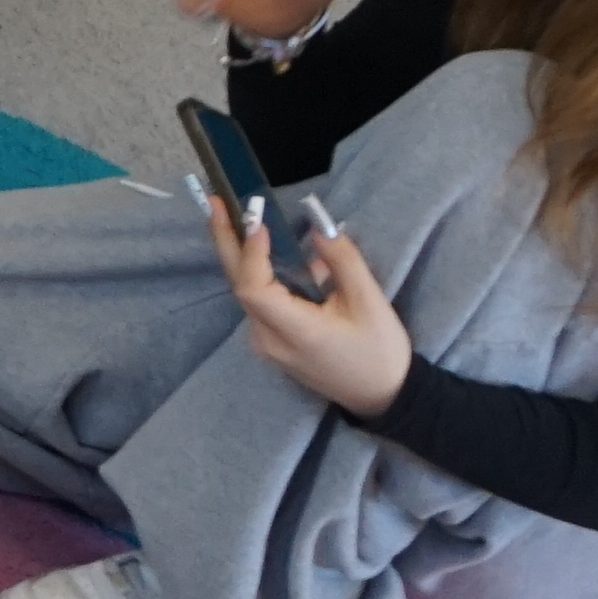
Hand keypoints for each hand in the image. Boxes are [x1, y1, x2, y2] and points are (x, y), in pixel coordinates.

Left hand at [205, 180, 409, 413]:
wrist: (381, 395)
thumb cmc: (379, 351)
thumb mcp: (370, 302)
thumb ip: (343, 262)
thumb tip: (319, 227)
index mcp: (295, 332)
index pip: (254, 289)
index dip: (252, 253)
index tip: (258, 221)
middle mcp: (269, 339)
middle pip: (239, 285)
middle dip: (227, 241)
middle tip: (215, 203)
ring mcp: (266, 343)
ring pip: (246, 291)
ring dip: (240, 253)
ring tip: (233, 214)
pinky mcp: (271, 341)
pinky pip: (258, 300)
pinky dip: (257, 270)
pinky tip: (261, 244)